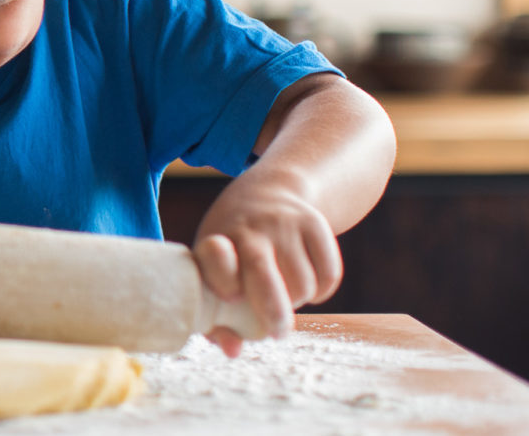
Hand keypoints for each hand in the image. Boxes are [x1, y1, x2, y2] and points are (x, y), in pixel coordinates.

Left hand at [191, 167, 342, 356]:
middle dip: (273, 310)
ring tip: (286, 294)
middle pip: (262, 272)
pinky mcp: (314, 222)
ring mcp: (282, 222)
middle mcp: (248, 227)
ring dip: (298, 301)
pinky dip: (322, 291)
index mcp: (215, 238)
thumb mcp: (215, 271)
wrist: (269, 192)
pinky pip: (329, 273)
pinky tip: (309, 286)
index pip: (215, 256)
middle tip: (277, 332)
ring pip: (301, 282)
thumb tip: (234, 352)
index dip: (222, 279)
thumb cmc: (234, 250)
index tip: (231, 296)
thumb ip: (216, 318)